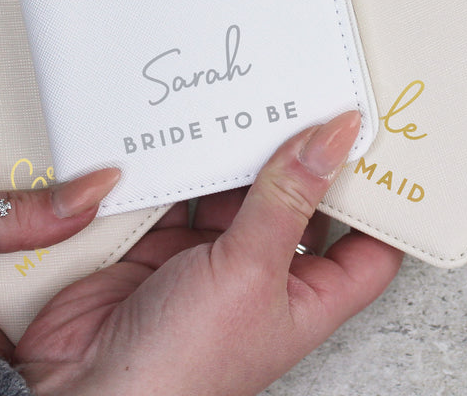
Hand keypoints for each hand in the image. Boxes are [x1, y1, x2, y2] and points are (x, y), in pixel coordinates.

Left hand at [0, 168, 120, 395]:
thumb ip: (10, 215)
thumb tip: (82, 191)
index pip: (31, 193)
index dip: (73, 184)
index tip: (117, 169)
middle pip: (51, 236)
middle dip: (87, 220)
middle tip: (132, 195)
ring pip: (54, 279)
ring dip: (82, 262)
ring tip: (126, 230)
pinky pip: (42, 325)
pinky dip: (67, 310)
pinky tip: (96, 285)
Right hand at [15, 111, 402, 395]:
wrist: (87, 388)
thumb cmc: (182, 368)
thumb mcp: (250, 273)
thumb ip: (287, 201)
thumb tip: (331, 143)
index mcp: (306, 297)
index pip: (365, 245)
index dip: (376, 196)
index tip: (379, 139)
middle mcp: (262, 276)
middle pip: (295, 203)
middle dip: (295, 157)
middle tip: (303, 100)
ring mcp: (209, 261)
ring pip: (232, 191)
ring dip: (232, 157)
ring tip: (242, 107)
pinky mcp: (159, 248)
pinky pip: (176, 194)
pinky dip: (176, 168)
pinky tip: (183, 138)